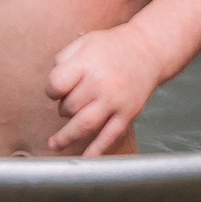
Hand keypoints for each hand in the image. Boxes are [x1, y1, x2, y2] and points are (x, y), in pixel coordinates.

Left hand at [47, 23, 165, 154]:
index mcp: (86, 64)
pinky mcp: (127, 114)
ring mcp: (115, 101)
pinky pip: (109, 136)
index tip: (57, 89)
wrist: (148, 50)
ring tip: (54, 144)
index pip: (56, 85)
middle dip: (64, 108)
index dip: (52, 90)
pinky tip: (85, 158)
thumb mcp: (84, 43)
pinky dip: (97, 149)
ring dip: (67, 137)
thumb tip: (53, 88)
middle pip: (69, 107)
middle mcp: (100, 84)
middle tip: (70, 102)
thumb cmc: (112, 47)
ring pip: (84, 125)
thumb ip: (63, 61)